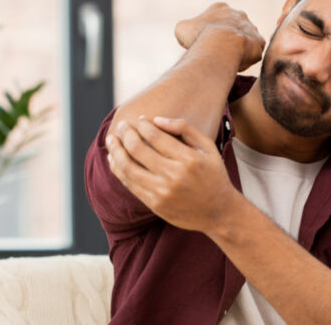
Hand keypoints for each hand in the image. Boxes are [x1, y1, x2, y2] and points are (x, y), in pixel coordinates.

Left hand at [106, 116, 241, 232]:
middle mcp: (174, 176)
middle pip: (137, 149)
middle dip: (125, 133)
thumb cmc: (213, 175)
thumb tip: (156, 120)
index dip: (141, 125)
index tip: (138, 120)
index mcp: (188, 159)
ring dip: (116, 150)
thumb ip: (184, 129)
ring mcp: (162, 192)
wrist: (219, 212)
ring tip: (111, 140)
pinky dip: (118, 169)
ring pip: (128, 167)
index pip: (155, 136)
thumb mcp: (208, 147)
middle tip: (121, 125)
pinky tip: (114, 159)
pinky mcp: (154, 204)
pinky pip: (130, 184)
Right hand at [174, 2, 265, 70]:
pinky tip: (237, 65)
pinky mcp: (259, 42)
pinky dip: (246, 60)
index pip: (216, 20)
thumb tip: (189, 34)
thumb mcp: (182, 29)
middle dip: (226, 40)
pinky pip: (253, 53)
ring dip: (238, 50)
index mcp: (220, 8)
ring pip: (245, 41)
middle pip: (232, 29)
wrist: (220, 45)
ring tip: (228, 62)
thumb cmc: (199, 36)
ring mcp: (251, 27)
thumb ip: (187, 29)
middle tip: (218, 54)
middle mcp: (239, 14)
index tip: (205, 45)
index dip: (209, 34)